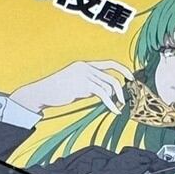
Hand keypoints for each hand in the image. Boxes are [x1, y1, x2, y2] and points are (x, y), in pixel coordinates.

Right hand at [9, 60, 133, 114]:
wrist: (43, 92)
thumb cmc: (57, 91)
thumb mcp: (75, 84)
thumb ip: (89, 85)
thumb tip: (104, 93)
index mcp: (85, 65)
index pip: (109, 63)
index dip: (122, 69)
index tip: (131, 77)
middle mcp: (86, 67)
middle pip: (111, 77)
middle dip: (121, 90)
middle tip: (124, 101)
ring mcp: (85, 75)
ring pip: (108, 87)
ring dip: (115, 99)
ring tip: (117, 108)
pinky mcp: (83, 86)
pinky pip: (104, 95)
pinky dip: (111, 104)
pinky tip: (115, 110)